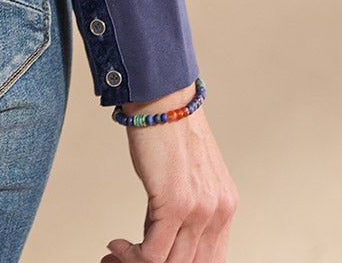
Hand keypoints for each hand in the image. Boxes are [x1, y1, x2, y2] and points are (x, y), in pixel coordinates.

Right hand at [102, 106, 237, 262]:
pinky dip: (131, 255)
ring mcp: (200, 210)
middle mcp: (219, 211)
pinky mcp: (176, 204)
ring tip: (116, 256)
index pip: (210, 259)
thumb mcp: (187, 176)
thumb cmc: (168, 129)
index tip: (149, 262)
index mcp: (225, 206)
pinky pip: (153, 254)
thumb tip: (157, 239)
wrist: (161, 96)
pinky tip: (116, 245)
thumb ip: (182, 209)